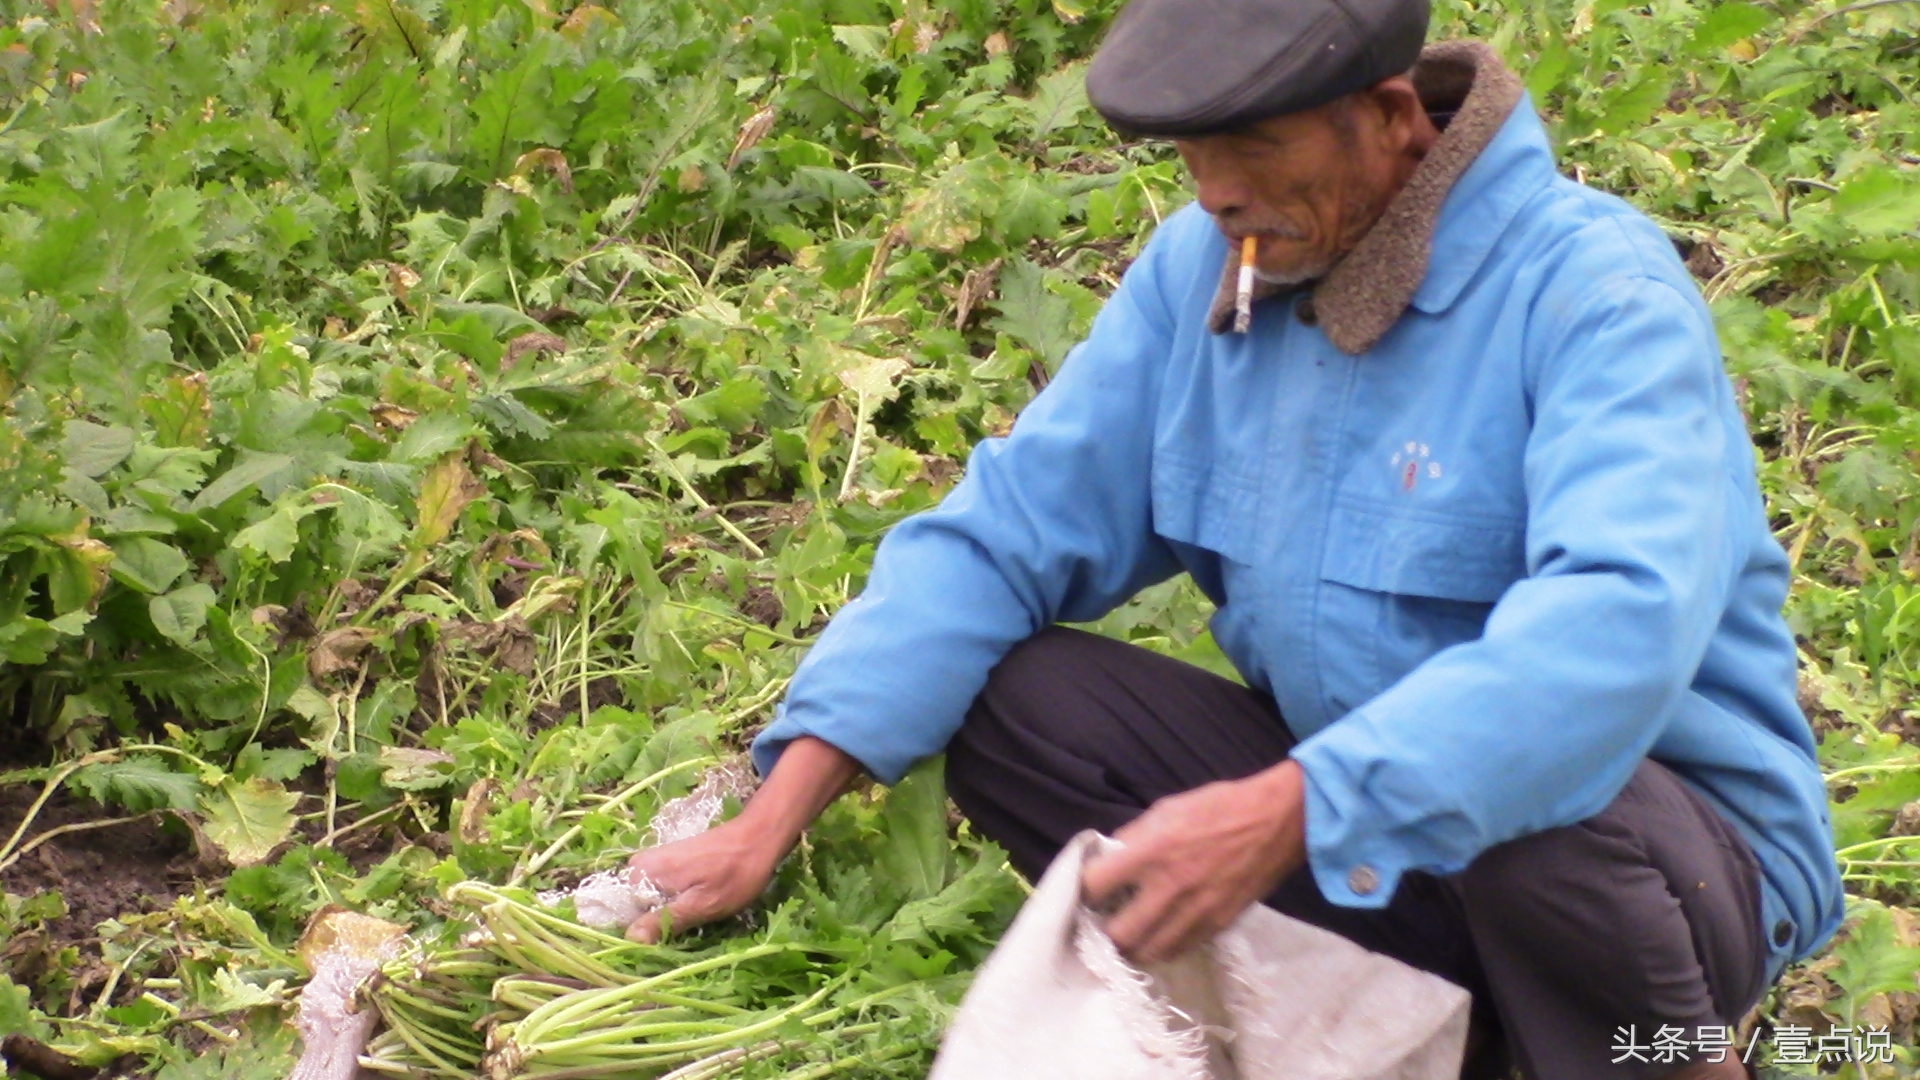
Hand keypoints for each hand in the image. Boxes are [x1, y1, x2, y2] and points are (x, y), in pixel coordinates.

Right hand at [624, 815, 781, 942]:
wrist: (759, 836)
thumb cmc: (734, 873)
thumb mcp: (701, 904)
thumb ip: (664, 921)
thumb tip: (629, 939)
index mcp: (640, 874)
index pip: (622, 916)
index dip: (642, 936)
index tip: (666, 945)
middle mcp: (639, 865)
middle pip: (635, 910)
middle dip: (657, 926)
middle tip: (688, 930)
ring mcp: (654, 863)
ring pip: (650, 903)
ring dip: (668, 917)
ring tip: (696, 919)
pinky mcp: (668, 864)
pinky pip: (661, 893)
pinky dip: (676, 904)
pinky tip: (697, 906)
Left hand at [1080, 760, 1307, 963]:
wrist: (1276, 822)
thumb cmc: (1219, 807)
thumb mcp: (1167, 808)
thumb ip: (1135, 836)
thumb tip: (1111, 856)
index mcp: (1151, 852)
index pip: (1095, 885)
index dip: (1084, 889)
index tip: (1087, 890)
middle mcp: (1170, 888)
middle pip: (1118, 934)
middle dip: (1105, 930)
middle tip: (1105, 921)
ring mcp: (1195, 912)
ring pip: (1149, 953)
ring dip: (1133, 947)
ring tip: (1130, 935)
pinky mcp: (1218, 925)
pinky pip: (1180, 951)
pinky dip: (1164, 948)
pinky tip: (1160, 935)